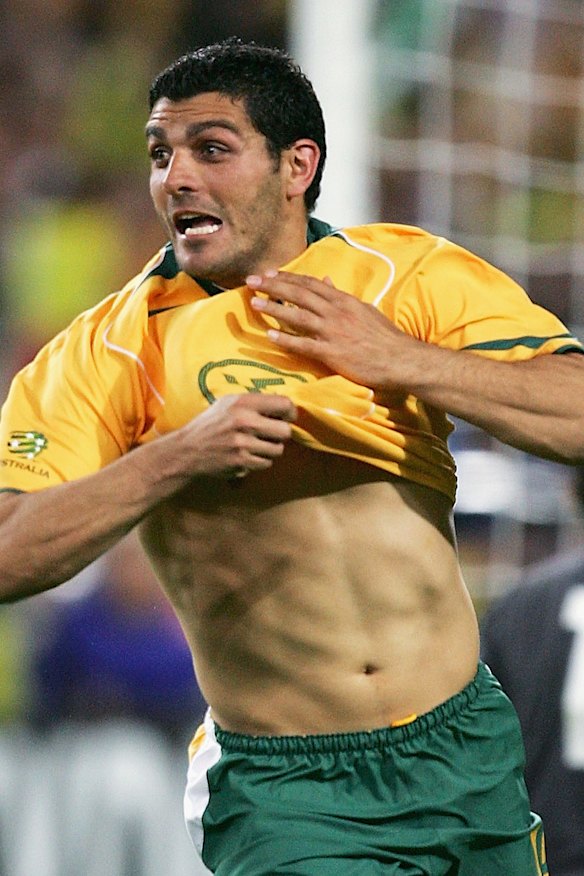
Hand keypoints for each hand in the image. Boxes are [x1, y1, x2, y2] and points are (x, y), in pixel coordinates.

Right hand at [179, 393, 295, 479]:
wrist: (187, 450)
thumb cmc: (210, 424)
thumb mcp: (227, 403)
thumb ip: (254, 402)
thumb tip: (284, 406)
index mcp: (242, 402)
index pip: (284, 403)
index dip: (290, 412)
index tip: (287, 417)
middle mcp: (244, 421)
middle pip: (285, 431)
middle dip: (281, 434)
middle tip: (271, 434)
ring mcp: (242, 443)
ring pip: (277, 450)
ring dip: (270, 449)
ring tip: (256, 445)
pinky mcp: (240, 462)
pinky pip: (266, 463)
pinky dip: (260, 461)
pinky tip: (247, 455)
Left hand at [247, 270, 416, 389]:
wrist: (401, 359)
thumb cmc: (384, 337)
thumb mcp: (364, 310)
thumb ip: (342, 297)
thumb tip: (326, 281)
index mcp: (344, 301)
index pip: (310, 284)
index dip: (287, 278)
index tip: (269, 274)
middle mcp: (336, 312)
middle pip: (299, 294)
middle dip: (273, 286)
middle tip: (252, 281)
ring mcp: (333, 332)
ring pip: (298, 316)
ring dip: (274, 309)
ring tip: (254, 303)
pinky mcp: (333, 353)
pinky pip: (305, 345)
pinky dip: (287, 340)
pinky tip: (270, 336)